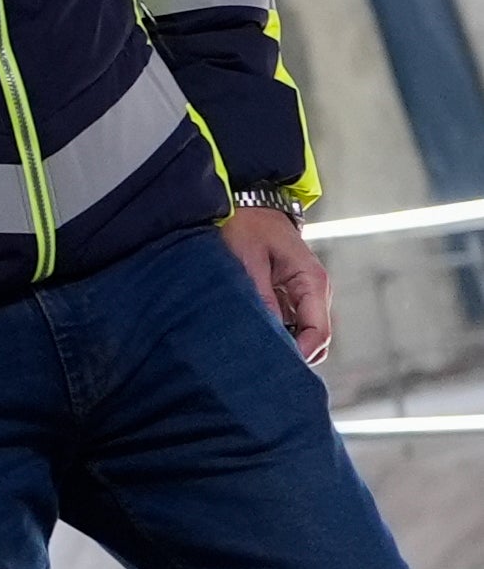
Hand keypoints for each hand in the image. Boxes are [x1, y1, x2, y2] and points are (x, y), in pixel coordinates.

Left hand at [222, 205, 332, 366]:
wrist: (249, 204)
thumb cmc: (249, 226)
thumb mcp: (249, 260)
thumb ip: (261, 296)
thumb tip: (268, 334)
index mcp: (313, 282)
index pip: (319, 332)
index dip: (300, 353)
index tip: (274, 364)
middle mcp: (315, 292)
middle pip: (315, 339)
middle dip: (293, 353)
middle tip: (258, 362)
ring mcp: (304, 295)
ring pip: (303, 334)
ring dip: (283, 343)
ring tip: (251, 350)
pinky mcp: (290, 295)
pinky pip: (290, 323)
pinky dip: (276, 332)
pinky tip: (251, 334)